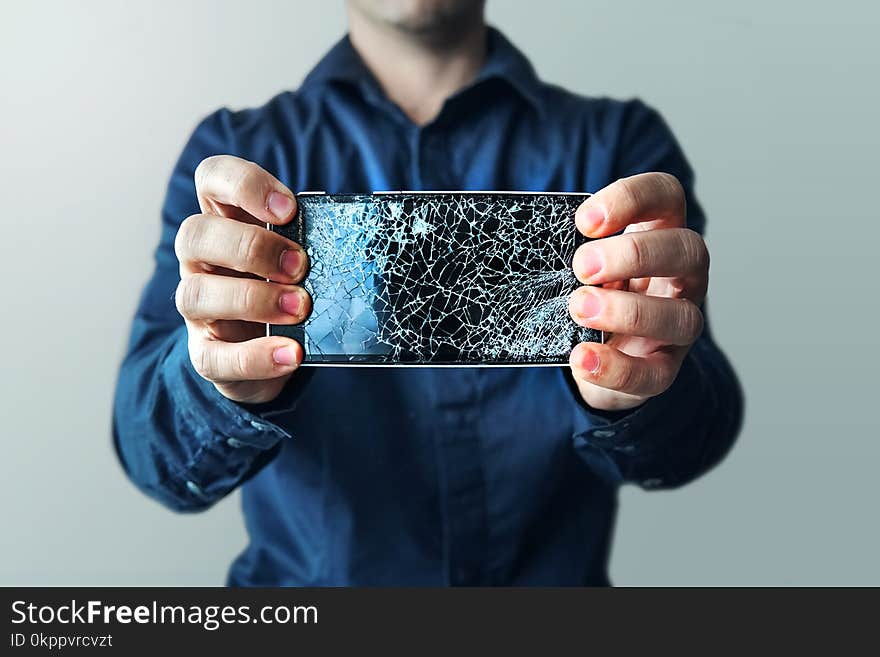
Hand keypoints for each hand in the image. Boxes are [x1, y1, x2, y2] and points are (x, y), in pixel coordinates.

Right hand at [174, 155, 310, 403]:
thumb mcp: (308, 256)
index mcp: (227, 221)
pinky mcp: (206, 354)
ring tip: (300, 309)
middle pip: (195, 234)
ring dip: (251, 300)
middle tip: (299, 265)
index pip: (212, 178)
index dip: (244, 185)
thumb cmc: (294, 289)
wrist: (282, 353)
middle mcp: (202, 260)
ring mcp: (199, 308)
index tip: (288, 209)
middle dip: (250, 247)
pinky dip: (255, 356)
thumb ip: (319, 239)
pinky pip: (213, 357)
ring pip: (194, 294)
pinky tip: (292, 354)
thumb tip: (363, 231)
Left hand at [568, 172, 708, 410]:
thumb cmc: (590, 291)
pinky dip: (617, 368)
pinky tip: (582, 358)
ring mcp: (679, 323)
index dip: (632, 199)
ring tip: (579, 308)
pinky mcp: (663, 368)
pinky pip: (655, 374)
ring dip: (628, 312)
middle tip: (581, 267)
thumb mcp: (580, 263)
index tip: (585, 220)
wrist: (595, 355)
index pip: (666, 196)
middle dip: (633, 254)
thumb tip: (522, 244)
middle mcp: (681, 276)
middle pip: (687, 249)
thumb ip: (566, 250)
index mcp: (659, 235)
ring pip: (681, 316)